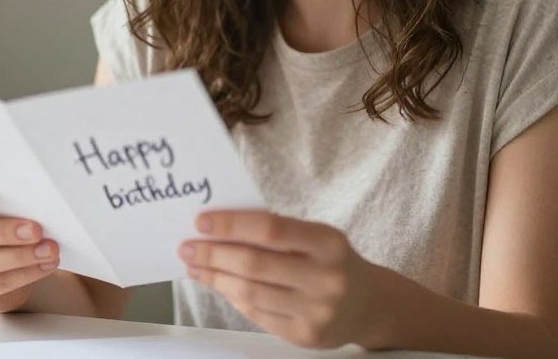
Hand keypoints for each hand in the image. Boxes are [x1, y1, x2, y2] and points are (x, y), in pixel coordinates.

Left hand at [178, 210, 384, 348]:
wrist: (371, 304)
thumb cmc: (332, 260)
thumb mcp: (316, 236)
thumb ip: (276, 231)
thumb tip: (219, 227)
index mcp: (328, 242)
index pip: (271, 229)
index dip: (232, 225)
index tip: (200, 221)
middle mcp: (325, 278)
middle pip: (255, 265)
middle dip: (214, 254)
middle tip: (186, 246)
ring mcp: (316, 311)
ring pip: (251, 293)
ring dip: (216, 278)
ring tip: (195, 265)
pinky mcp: (305, 336)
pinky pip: (258, 314)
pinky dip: (233, 297)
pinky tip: (218, 284)